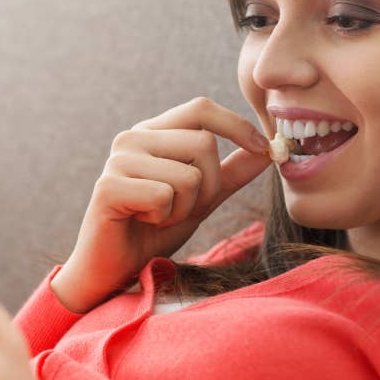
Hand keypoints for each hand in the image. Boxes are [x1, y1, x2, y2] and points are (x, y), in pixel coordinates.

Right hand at [51, 96, 271, 312]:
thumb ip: (230, 173)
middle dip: (209, 186)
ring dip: (185, 208)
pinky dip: (164, 219)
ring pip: (189, 174)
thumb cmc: (152, 232)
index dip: (236, 125)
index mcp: (153, 133)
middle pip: (204, 143)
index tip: (264, 148)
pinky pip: (165, 196)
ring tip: (157, 217)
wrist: (113, 269)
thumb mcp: (201, 199)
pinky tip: (141, 223)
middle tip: (181, 209)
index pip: (201, 109)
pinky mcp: (109, 186)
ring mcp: (119, 160)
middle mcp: (133, 138)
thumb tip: (269, 149)